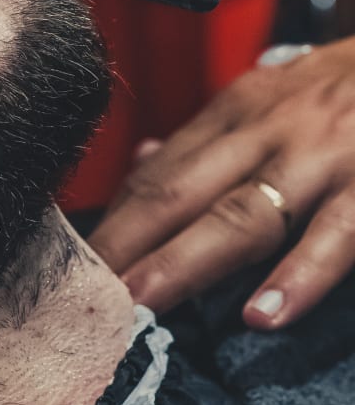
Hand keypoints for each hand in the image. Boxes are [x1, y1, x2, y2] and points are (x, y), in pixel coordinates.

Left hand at [88, 37, 354, 328]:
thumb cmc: (338, 88)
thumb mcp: (268, 94)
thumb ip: (208, 134)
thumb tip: (142, 161)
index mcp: (234, 111)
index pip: (158, 173)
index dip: (115, 220)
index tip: (75, 263)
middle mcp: (265, 131)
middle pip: (180, 192)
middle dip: (127, 243)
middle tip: (85, 294)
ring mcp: (318, 157)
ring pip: (241, 215)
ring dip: (188, 262)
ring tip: (144, 304)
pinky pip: (335, 236)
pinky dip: (299, 276)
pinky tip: (263, 316)